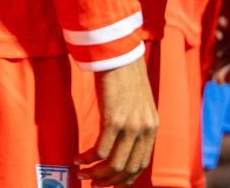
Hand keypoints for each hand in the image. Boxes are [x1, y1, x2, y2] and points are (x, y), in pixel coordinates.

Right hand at [83, 58, 158, 185]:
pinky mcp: (113, 119)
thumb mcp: (138, 103)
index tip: (112, 185)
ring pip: (113, 164)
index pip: (142, 163)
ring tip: (82, 173)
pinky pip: (99, 150)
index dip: (125, 179)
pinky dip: (87, 158)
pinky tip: (78, 158)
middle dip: (108, 181)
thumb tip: (122, 143)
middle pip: (128, 168)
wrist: (120, 55)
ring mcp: (130, 125)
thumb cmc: (126, 76)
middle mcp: (144, 129)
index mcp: (152, 126)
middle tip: (93, 184)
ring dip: (95, 173)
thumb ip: (135, 123)